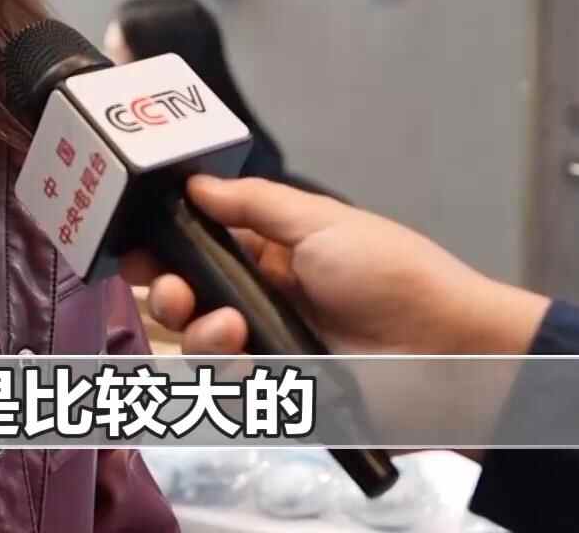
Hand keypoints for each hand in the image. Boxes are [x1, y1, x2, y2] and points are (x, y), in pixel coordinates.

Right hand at [121, 175, 549, 357]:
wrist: (445, 354)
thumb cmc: (393, 276)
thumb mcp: (321, 222)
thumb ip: (252, 204)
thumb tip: (194, 183)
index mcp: (272, 252)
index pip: (197, 247)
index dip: (160, 248)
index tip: (133, 247)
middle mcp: (261, 298)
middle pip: (183, 298)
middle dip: (164, 292)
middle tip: (173, 292)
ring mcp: (268, 348)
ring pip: (194, 345)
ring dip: (197, 334)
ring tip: (230, 329)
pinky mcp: (278, 394)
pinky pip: (224, 389)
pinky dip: (225, 373)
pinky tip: (248, 359)